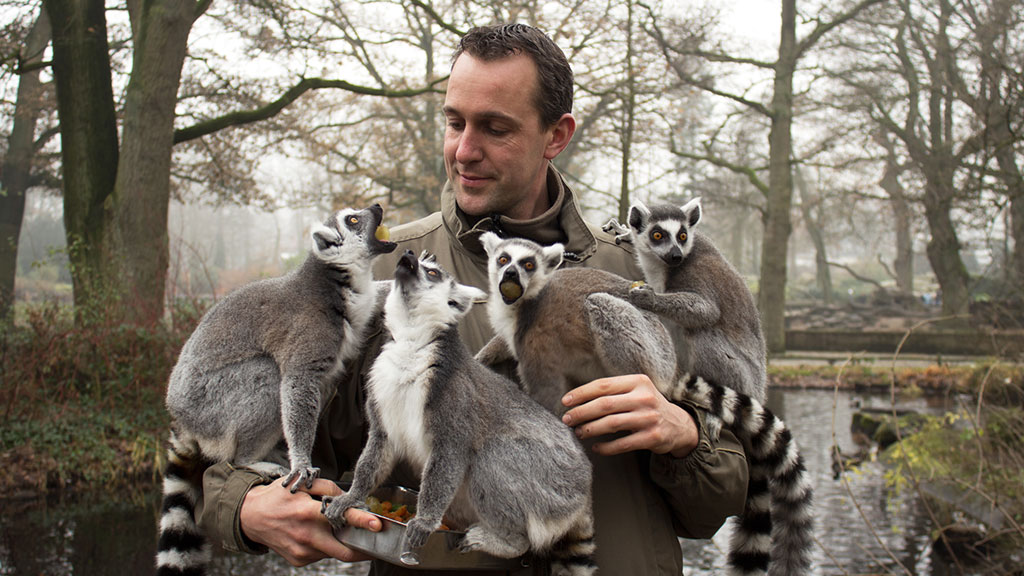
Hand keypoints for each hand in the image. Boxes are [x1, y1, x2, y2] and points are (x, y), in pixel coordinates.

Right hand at [240, 478, 381, 565]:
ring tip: (335, 529)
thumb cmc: (277, 498)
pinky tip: (318, 534)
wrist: (250, 517)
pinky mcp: (298, 560)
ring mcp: (302, 551)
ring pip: (333, 552)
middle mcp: (306, 535)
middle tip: (375, 541)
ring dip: (342, 543)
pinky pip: (321, 554)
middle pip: (344, 551)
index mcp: (307, 512)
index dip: (361, 521)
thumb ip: (329, 488)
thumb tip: (348, 498)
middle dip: (364, 549)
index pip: (340, 518)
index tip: (377, 524)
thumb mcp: (302, 484)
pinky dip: (326, 545)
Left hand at [561, 374, 697, 457]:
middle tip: (567, 419)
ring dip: (590, 429)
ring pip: (611, 424)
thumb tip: (577, 399)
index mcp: (638, 382)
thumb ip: (613, 391)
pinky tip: (596, 447)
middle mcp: (645, 398)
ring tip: (578, 432)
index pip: (603, 385)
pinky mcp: (652, 437)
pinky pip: (622, 444)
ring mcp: (649, 418)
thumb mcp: (636, 390)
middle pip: (604, 404)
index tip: (565, 401)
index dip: (581, 393)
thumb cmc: (647, 406)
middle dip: (581, 412)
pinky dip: (605, 447)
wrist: (678, 425)